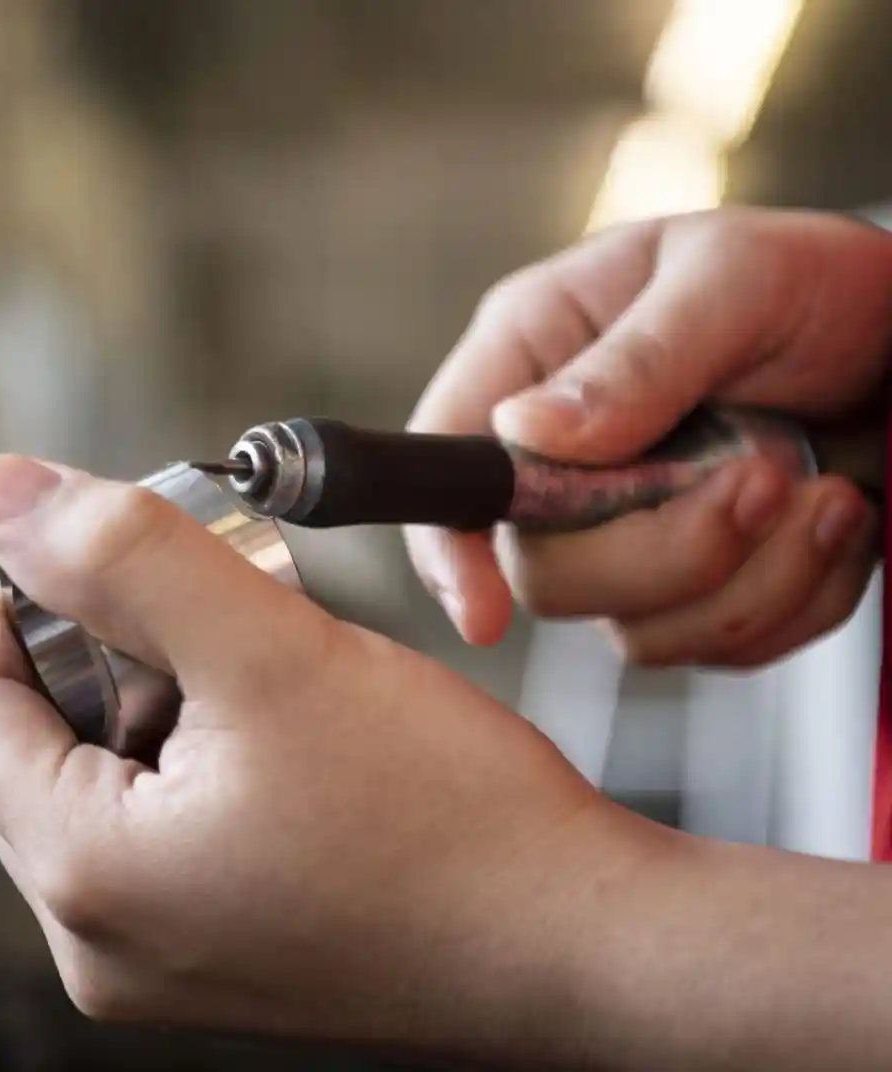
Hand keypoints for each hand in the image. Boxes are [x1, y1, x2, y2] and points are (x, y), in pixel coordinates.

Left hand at [0, 454, 629, 1059]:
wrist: (578, 941)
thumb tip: (0, 491)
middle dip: (121, 644)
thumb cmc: (451, 815)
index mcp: (87, 874)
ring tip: (281, 673)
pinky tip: (298, 734)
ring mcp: (165, 955)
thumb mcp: (275, 654)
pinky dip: (212, 749)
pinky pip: (171, 823)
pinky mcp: (227, 950)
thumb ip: (126, 558)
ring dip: (175, 691)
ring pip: (113, 772)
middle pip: (43, 736)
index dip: (32, 595)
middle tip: (232, 605)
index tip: (131, 551)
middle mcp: (104, 939)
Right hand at [406, 208, 888, 667]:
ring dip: (750, 578)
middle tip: (763, 475)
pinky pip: (715, 645)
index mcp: (534, 359)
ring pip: (635, 628)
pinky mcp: (689, 582)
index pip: (447, 466)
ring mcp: (622, 530)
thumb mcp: (731, 279)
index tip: (485, 612)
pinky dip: (792, 599)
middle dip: (667, 549)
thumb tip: (524, 431)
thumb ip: (635, 360)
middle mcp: (561, 457)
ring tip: (820, 492)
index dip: (450, 547)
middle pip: (546, 573)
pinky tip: (831, 522)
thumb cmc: (810, 282)